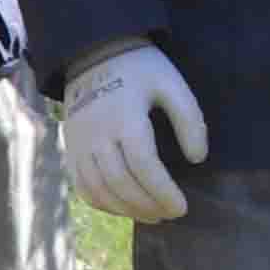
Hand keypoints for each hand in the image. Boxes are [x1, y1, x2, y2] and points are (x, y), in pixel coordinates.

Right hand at [60, 42, 207, 224]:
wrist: (94, 53)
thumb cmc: (140, 69)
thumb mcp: (172, 84)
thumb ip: (189, 119)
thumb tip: (197, 158)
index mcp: (125, 118)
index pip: (144, 166)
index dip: (163, 192)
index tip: (182, 207)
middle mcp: (97, 135)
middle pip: (122, 183)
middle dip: (148, 205)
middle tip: (171, 214)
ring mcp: (80, 144)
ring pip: (100, 190)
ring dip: (127, 210)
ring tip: (152, 216)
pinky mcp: (72, 149)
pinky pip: (82, 186)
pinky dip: (102, 204)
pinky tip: (123, 208)